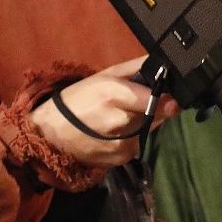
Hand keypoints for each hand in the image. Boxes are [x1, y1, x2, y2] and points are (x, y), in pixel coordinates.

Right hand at [30, 57, 179, 166]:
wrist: (51, 133)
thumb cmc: (77, 99)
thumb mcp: (104, 75)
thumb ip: (135, 67)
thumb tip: (162, 63)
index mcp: (114, 94)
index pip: (154, 99)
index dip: (166, 98)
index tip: (171, 97)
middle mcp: (120, 121)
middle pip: (156, 114)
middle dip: (153, 108)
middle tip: (135, 104)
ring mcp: (122, 143)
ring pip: (148, 129)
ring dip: (143, 123)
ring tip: (121, 118)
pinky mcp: (122, 158)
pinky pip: (138, 144)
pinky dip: (133, 137)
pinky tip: (115, 133)